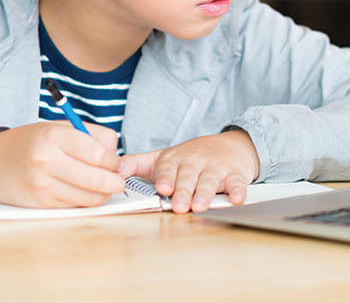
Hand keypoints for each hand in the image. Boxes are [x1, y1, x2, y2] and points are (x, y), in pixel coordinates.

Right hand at [0, 121, 125, 207]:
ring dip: (104, 194)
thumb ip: (95, 135)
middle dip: (116, 182)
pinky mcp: (40, 203)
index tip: (117, 163)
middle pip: (97, 179)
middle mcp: (47, 160)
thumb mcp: (64, 127)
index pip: (98, 154)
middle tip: (120, 179)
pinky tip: (86, 191)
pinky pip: (76, 206)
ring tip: (105, 186)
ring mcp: (42, 184)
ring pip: (89, 197)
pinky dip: (87, 200)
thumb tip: (117, 156)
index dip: (115, 161)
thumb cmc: (36, 141)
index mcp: (55, 136)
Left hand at [120, 130, 259, 213]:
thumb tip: (111, 171)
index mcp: (176, 158)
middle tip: (180, 205)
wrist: (232, 145)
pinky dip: (238, 191)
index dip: (165, 177)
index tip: (162, 188)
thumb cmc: (194, 156)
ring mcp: (217, 167)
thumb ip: (137, 164)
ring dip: (205, 193)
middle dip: (184, 190)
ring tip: (200, 205)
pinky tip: (236, 199)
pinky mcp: (236, 174)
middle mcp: (196, 162)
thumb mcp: (165, 156)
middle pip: (188, 176)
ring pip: (210, 180)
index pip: (168, 167)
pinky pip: (237, 183)